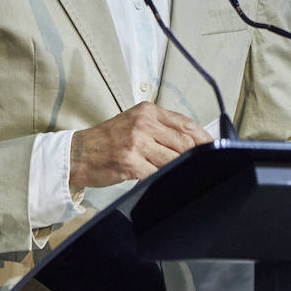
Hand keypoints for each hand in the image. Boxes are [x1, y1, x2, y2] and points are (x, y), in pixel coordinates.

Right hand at [68, 102, 210, 187]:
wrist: (77, 153)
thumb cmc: (108, 139)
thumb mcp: (135, 122)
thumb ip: (161, 128)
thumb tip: (192, 141)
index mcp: (148, 111)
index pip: (186, 123)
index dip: (203, 137)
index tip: (213, 147)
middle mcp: (143, 124)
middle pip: (184, 142)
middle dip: (196, 155)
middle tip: (204, 164)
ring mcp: (137, 143)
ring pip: (173, 158)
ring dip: (180, 168)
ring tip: (185, 173)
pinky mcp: (131, 163)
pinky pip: (157, 173)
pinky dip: (164, 177)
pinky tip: (165, 179)